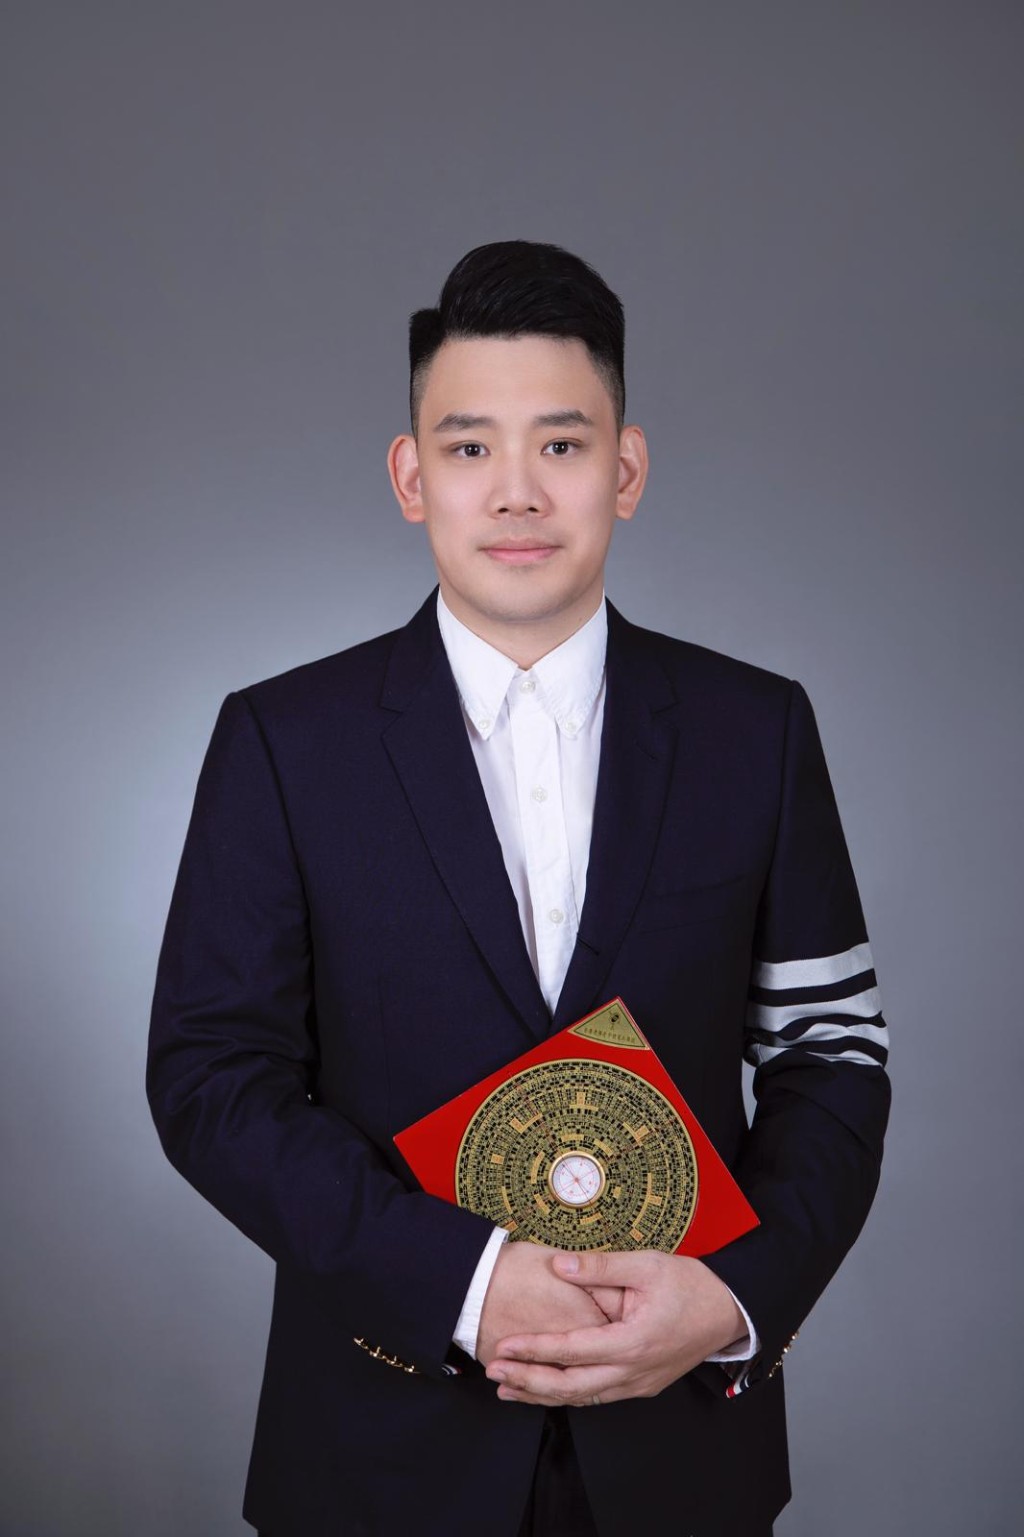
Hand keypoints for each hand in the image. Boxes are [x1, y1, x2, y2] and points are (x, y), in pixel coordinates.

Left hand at [485, 1250, 745, 1405]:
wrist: (730, 1311)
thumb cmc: (691, 1285)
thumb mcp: (646, 1265)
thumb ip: (599, 1267)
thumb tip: (558, 1264)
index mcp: (632, 1342)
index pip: (572, 1351)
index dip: (534, 1350)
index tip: (503, 1346)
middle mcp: (634, 1372)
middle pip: (571, 1388)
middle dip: (528, 1381)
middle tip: (494, 1372)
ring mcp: (639, 1384)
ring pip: (583, 1398)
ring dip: (544, 1394)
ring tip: (509, 1387)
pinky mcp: (642, 1385)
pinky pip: (598, 1396)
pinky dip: (569, 1394)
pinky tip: (549, 1389)